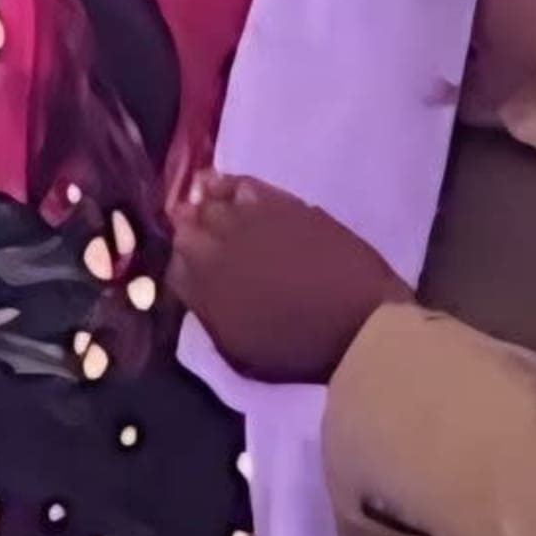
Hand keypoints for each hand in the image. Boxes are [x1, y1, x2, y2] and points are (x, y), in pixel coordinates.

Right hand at [171, 172, 405, 390]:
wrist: (360, 324)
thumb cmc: (299, 349)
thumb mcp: (240, 350)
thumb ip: (210, 312)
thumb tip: (193, 285)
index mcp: (207, 285)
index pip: (175, 262)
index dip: (178, 258)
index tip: (184, 259)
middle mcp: (221, 246)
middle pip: (190, 225)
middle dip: (189, 224)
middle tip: (191, 222)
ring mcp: (255, 221)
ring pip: (217, 200)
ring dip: (208, 199)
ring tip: (205, 191)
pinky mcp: (288, 206)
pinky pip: (252, 187)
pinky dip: (238, 185)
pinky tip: (238, 188)